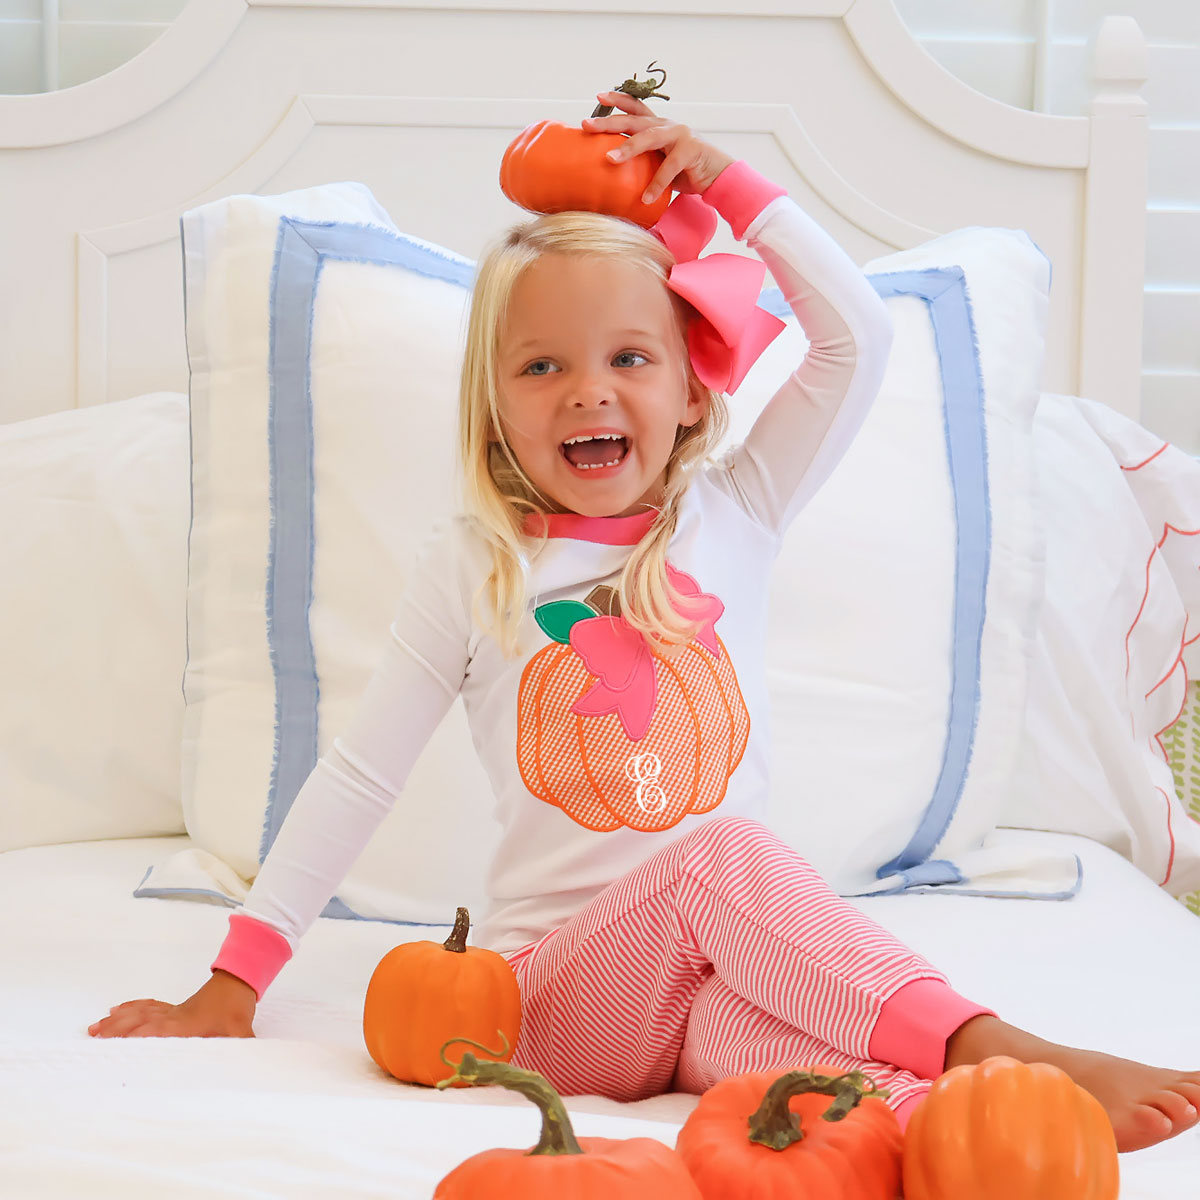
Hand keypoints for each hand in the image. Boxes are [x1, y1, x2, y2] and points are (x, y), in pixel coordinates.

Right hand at [87, 970, 256, 1038]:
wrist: (240, 981)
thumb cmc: (237, 1009)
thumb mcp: (241, 1034)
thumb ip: (240, 1050)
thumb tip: (244, 1067)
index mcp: (185, 1026)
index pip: (154, 1032)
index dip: (134, 1038)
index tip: (113, 1047)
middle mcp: (172, 1017)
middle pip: (138, 1022)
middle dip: (115, 1031)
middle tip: (93, 1039)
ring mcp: (172, 1010)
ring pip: (139, 1013)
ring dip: (117, 1020)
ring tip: (95, 1028)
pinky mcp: (174, 1007)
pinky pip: (148, 1006)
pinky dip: (131, 1007)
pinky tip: (117, 1010)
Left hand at [582, 91, 734, 206]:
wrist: (719, 177)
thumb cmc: (687, 172)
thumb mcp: (660, 164)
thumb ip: (644, 162)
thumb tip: (615, 174)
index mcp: (659, 126)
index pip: (636, 108)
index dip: (618, 100)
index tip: (599, 96)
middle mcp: (668, 125)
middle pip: (634, 120)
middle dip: (609, 121)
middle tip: (588, 125)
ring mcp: (680, 135)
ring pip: (650, 137)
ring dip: (629, 148)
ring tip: (610, 159)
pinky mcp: (691, 150)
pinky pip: (669, 168)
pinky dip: (656, 184)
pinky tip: (645, 198)